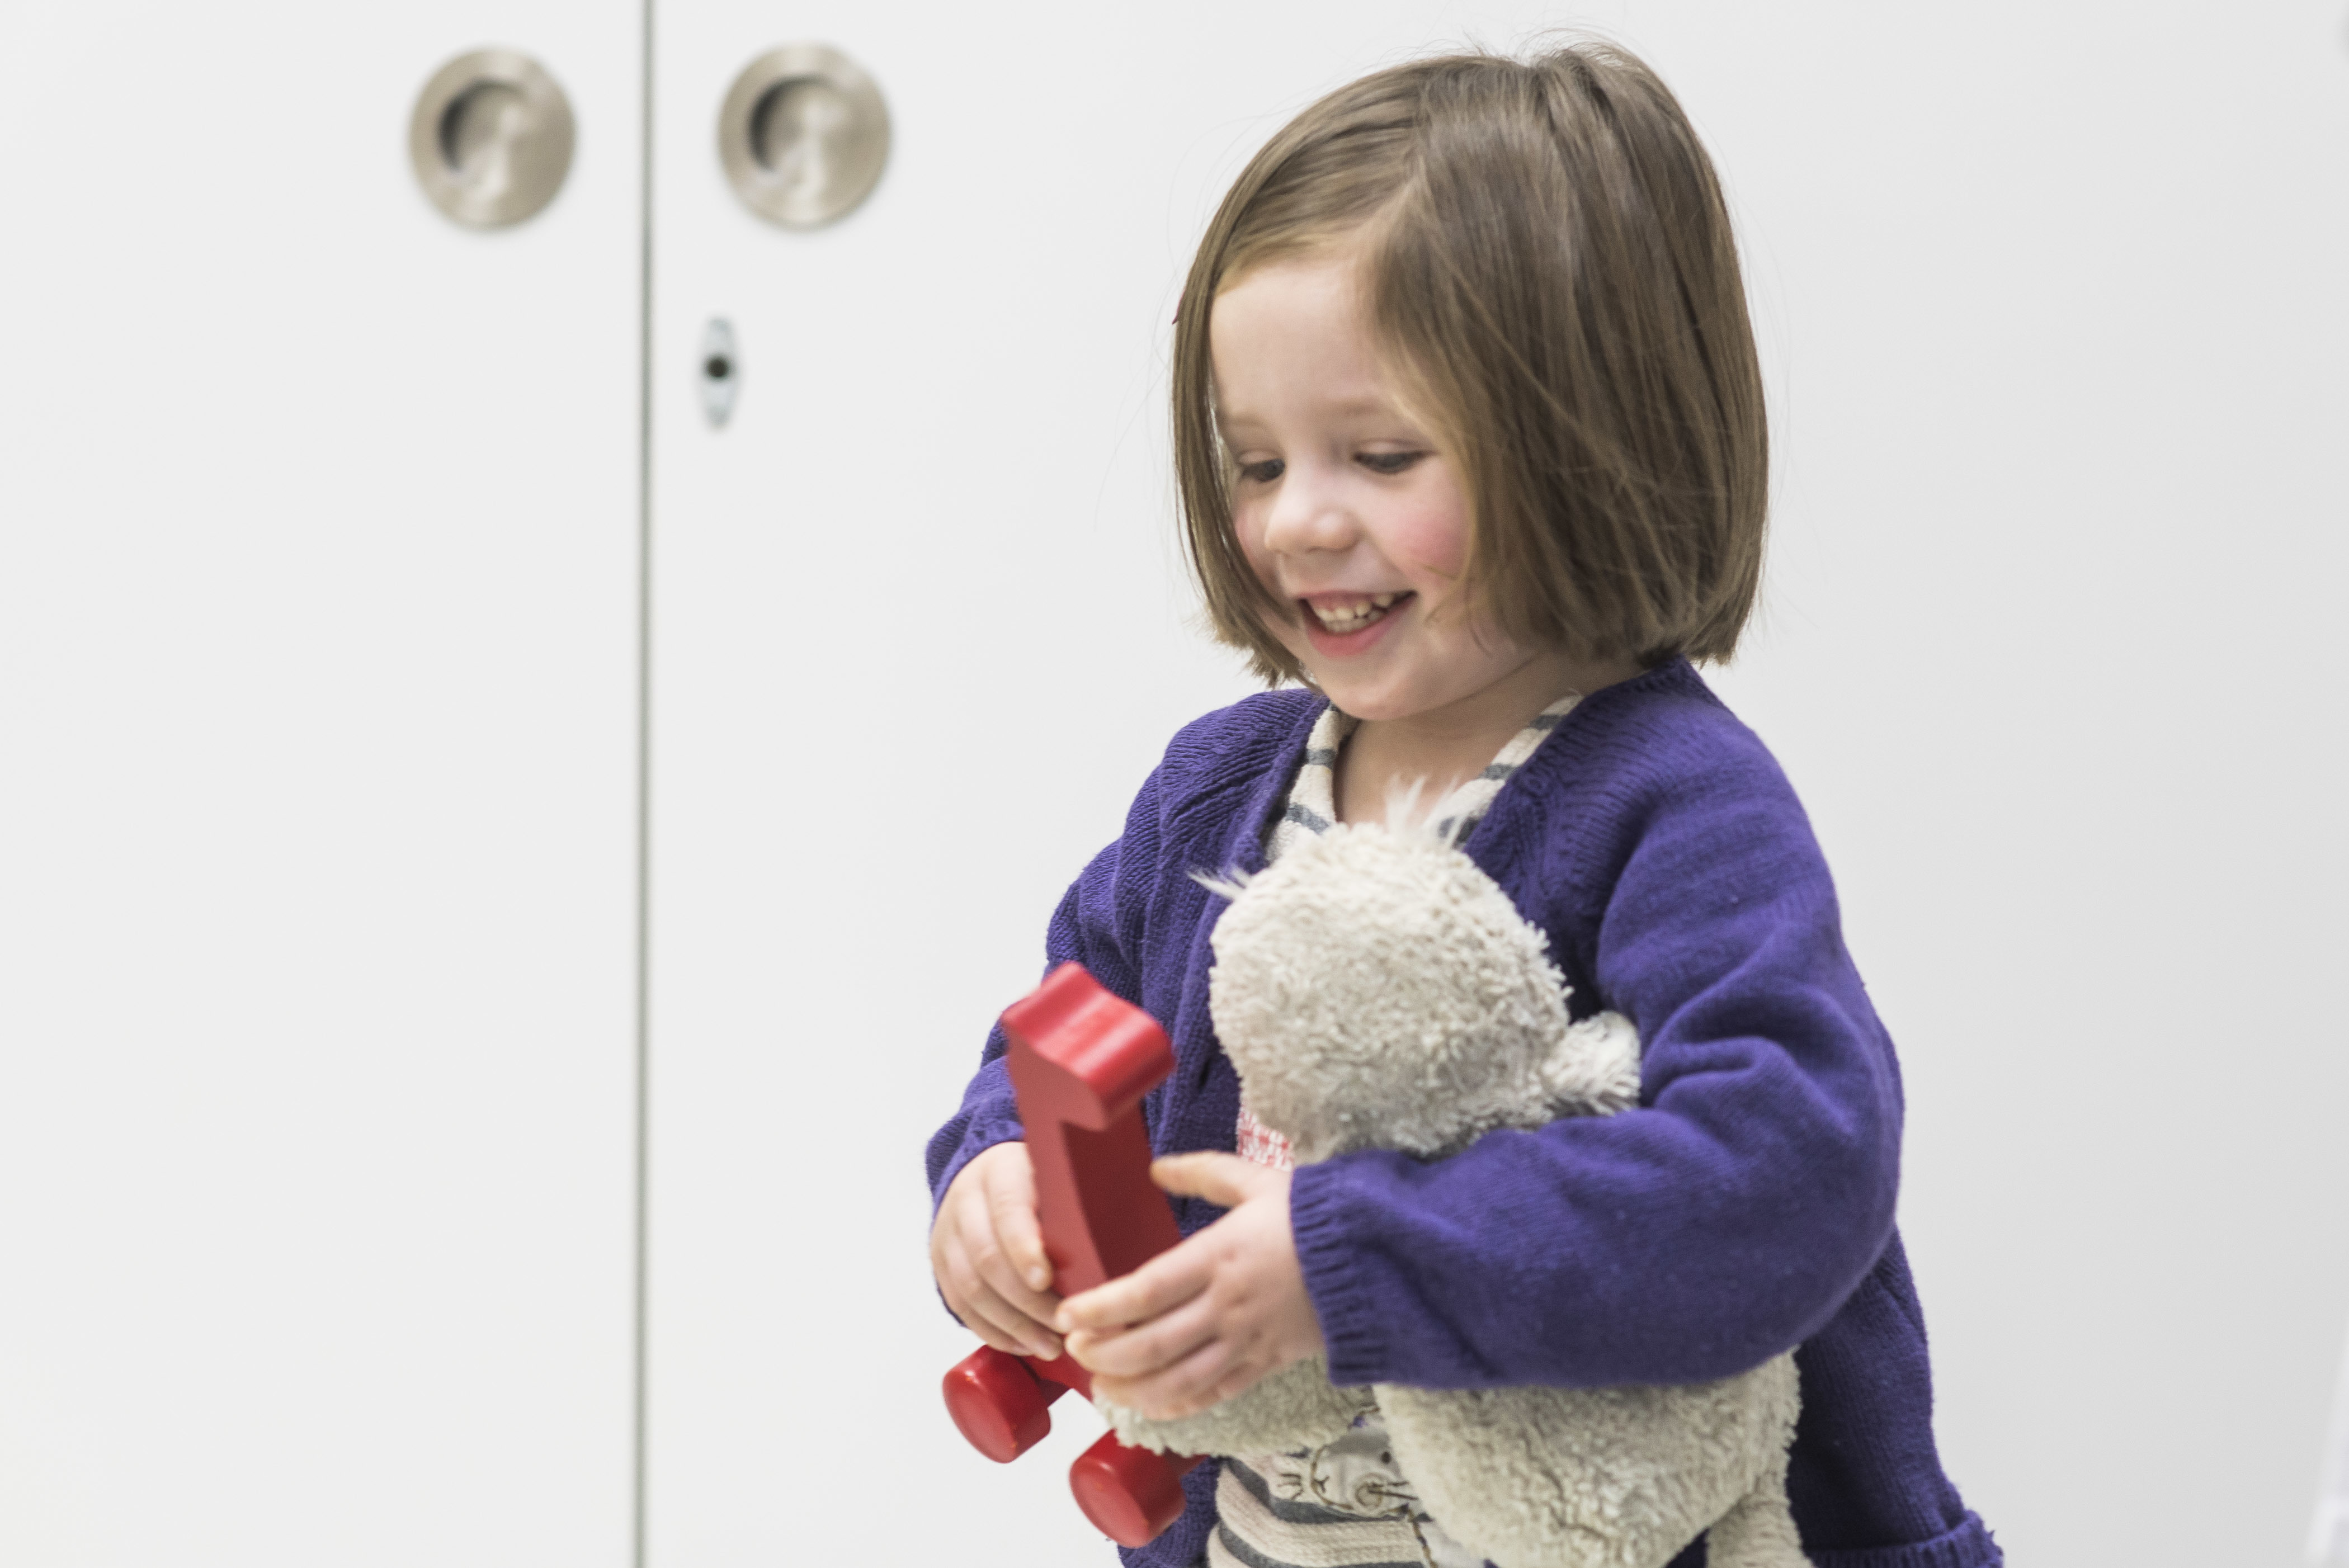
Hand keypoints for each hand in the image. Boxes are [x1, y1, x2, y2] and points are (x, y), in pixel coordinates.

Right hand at [930, 1142, 1063, 1360]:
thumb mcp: (1057, 1177)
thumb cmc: (1035, 1182)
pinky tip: (1023, 1344)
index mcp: (1000, 1173)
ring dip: (1012, 1325)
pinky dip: (992, 1330)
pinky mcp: (941, 1265)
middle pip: (987, 1258)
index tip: (1047, 1281)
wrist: (982, 1173)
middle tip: (1064, 1326)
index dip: (1024, 1248)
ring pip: (971, 1288)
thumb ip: (1077, 1206)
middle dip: (1027, 1301)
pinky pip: (960, 1305)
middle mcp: (966, 1202)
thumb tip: (1113, 1255)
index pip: (1008, 1211)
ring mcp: (948, 1236)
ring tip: (1050, 1347)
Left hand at [1055, 1152, 1324, 1418]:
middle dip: (1102, 1354)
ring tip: (1100, 1383)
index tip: (1067, 1313)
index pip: (1143, 1292)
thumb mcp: (1257, 1179)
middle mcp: (1226, 1306)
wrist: (1377, 1256)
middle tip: (1074, 1349)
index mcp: (1219, 1256)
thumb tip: (1156, 1167)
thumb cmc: (1314, 1214)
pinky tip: (1148, 1404)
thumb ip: (1202, 1172)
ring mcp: (1246, 1341)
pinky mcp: (1266, 1364)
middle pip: (1150, 1345)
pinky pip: (1213, 1395)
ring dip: (1130, 1389)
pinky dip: (1176, 1406)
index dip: (1099, 1309)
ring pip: (1176, 1381)